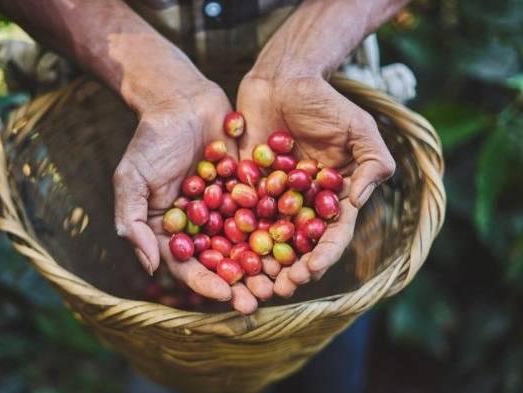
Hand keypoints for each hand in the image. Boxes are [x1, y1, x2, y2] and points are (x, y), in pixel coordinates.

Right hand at [113, 82, 269, 313]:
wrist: (181, 100)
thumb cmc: (151, 140)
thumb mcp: (131, 180)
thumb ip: (133, 222)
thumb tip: (150, 267)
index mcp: (174, 230)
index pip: (189, 265)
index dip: (207, 283)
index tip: (226, 295)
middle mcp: (203, 225)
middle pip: (224, 260)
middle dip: (242, 281)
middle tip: (262, 298)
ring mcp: (229, 207)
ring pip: (250, 240)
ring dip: (266, 262)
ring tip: (285, 278)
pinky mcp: (251, 187)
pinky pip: (267, 210)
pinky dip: (281, 225)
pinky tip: (300, 240)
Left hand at [237, 72, 395, 296]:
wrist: (283, 79)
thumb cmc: (326, 102)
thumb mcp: (360, 128)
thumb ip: (373, 163)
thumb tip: (358, 202)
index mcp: (332, 198)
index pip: (332, 235)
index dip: (323, 255)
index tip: (311, 271)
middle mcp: (302, 205)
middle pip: (298, 246)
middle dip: (290, 270)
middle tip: (278, 288)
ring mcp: (273, 199)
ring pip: (267, 238)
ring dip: (260, 264)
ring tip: (251, 283)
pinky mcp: (245, 188)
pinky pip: (238, 214)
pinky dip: (232, 234)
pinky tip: (224, 253)